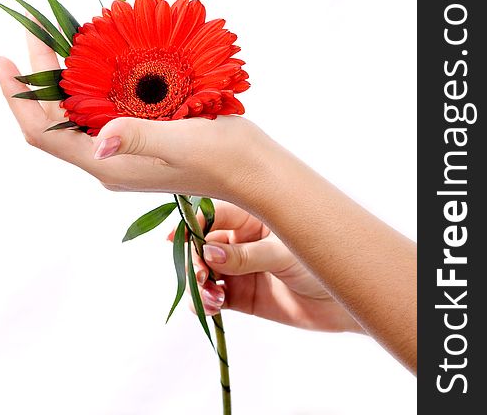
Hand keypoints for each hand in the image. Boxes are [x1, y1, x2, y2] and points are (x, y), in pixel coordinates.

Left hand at [0, 31, 270, 200]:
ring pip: (75, 113)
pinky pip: (99, 111)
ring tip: (56, 39)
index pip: (42, 133)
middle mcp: (107, 159)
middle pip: (53, 119)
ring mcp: (122, 151)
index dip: (16, 96)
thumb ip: (139, 138)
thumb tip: (98, 141)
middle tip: (34, 32)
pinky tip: (97, 59)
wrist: (254, 171)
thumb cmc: (224, 158)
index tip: (2, 56)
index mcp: (108, 163)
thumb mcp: (183, 143)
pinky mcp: (139, 140)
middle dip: (37, 77)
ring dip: (62, 78)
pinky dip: (90, 83)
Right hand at [173, 201, 363, 333]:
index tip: (175, 237)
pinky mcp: (243, 297)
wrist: (347, 303)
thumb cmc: (323, 262)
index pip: (213, 214)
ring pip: (205, 272)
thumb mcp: (284, 253)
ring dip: (198, 283)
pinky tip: (212, 307)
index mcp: (253, 217)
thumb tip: (208, 251)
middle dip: (194, 259)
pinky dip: (206, 303)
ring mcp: (241, 269)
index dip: (192, 223)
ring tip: (209, 296)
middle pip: (203, 244)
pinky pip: (215, 297)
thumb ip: (245, 255)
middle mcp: (242, 240)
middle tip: (201, 275)